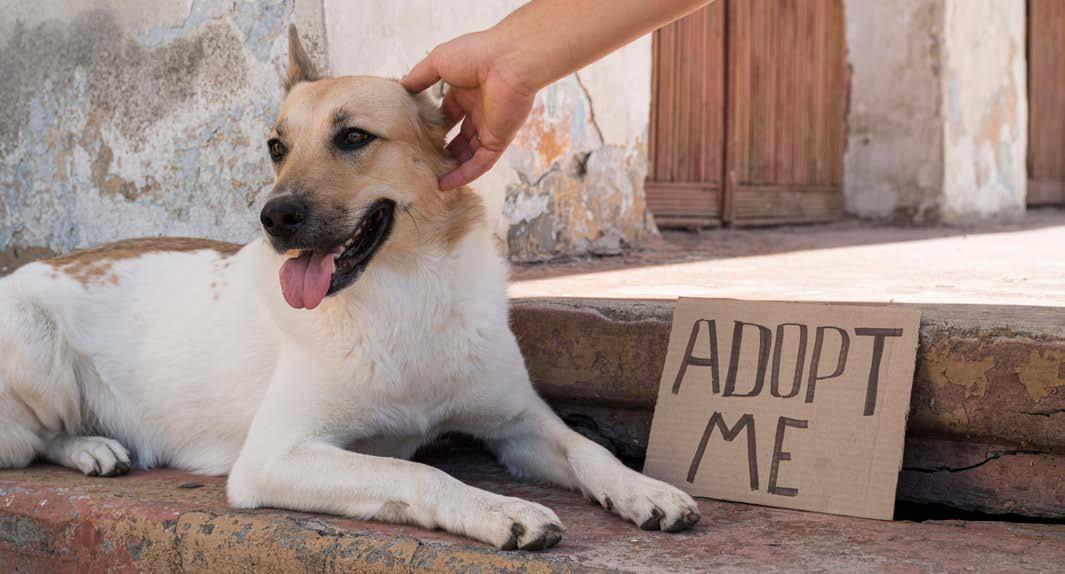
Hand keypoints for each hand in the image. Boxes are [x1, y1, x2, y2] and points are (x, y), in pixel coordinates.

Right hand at [401, 31, 536, 190]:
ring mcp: (490, 126)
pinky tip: (445, 184)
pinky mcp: (499, 140)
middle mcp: (479, 110)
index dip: (433, 125)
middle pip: (459, 136)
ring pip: (469, 153)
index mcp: (466, 91)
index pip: (448, 113)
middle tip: (422, 160)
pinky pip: (480, 164)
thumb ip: (419, 77)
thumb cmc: (475, 55)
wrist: (509, 61)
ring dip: (452, 165)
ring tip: (429, 178)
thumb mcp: (438, 62)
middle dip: (442, 148)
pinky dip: (464, 175)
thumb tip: (401, 88)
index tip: (415, 137)